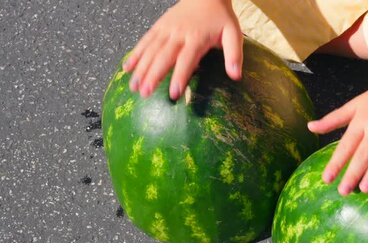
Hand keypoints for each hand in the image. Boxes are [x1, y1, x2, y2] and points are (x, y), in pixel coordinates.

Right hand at [122, 0, 242, 99]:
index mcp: (197, 38)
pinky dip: (135, 54)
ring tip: (134, 87)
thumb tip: (236, 76)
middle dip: (153, 76)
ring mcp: (166, 30)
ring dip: (141, 69)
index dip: (179, 76)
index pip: (186, 60)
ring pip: (151, 50)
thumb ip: (234, 55)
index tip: (173, 94)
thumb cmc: (220, 17)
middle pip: (163, 57)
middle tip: (145, 94)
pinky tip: (127, 68)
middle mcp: (178, 34)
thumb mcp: (233, 33)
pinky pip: (145, 41)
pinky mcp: (159, 27)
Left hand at [307, 69, 367, 195]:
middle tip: (343, 191)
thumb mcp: (354, 105)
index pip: (346, 145)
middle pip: (363, 153)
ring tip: (365, 188)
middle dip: (352, 173)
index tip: (326, 179)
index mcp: (360, 121)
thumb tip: (310, 127)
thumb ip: (333, 119)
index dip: (336, 162)